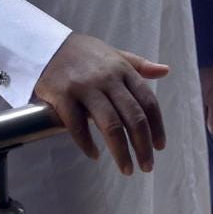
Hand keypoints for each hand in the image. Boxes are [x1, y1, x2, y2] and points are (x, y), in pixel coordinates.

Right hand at [32, 33, 168, 175]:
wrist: (47, 44)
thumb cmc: (84, 53)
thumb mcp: (114, 54)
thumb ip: (139, 65)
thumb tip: (165, 71)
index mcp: (122, 69)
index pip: (147, 101)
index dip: (157, 127)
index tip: (160, 146)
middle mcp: (107, 78)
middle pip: (133, 117)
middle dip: (143, 145)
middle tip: (147, 167)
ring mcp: (84, 87)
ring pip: (110, 125)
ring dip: (121, 152)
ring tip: (127, 169)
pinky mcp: (62, 95)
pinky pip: (77, 125)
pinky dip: (87, 144)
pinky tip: (94, 155)